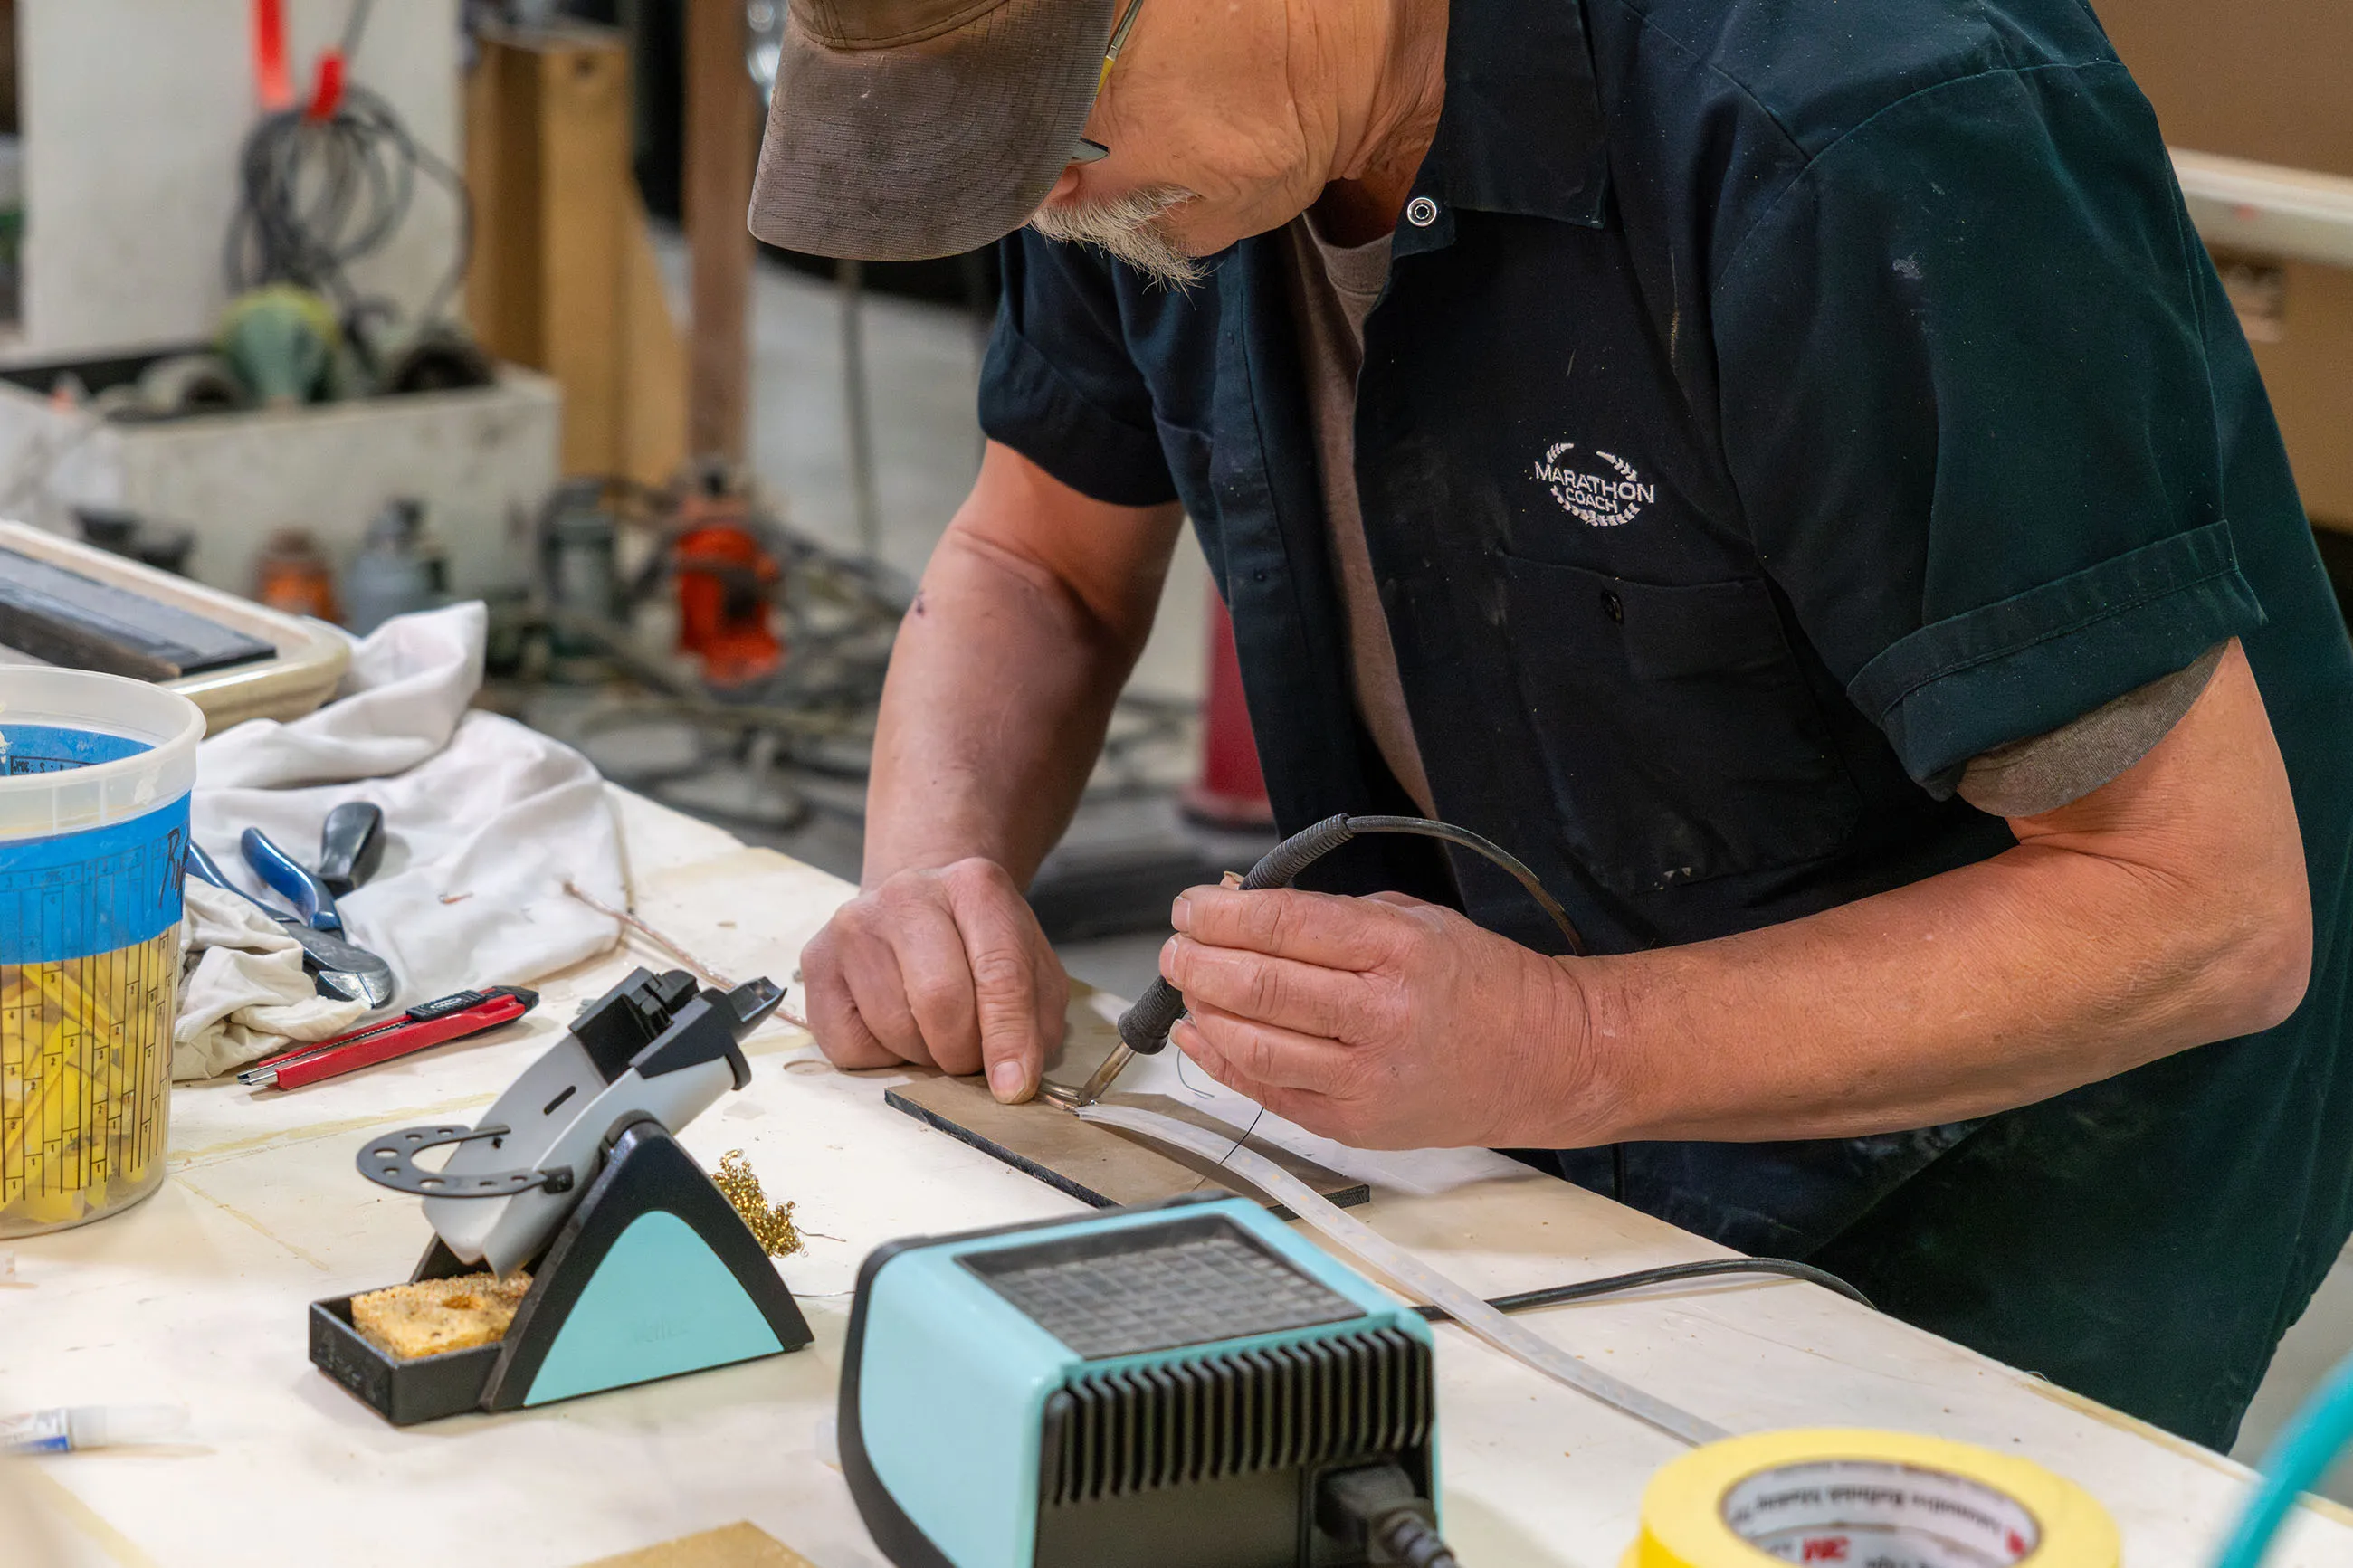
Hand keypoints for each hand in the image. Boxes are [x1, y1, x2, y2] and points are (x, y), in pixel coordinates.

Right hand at [802, 858, 1067, 1101]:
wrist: (917, 908)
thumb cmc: (976, 944)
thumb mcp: (1028, 967)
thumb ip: (1034, 1019)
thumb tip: (1013, 1079)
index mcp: (975, 886)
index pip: (999, 973)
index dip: (1009, 1038)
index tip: (1014, 1086)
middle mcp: (908, 895)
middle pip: (940, 1000)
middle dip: (962, 1052)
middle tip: (970, 1059)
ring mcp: (855, 925)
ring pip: (894, 1027)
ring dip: (924, 1056)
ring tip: (934, 1034)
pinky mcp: (817, 959)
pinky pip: (848, 1043)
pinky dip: (881, 1057)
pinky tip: (895, 1027)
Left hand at [1160, 886, 1595, 1148]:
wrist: (1543, 1059)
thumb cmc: (1480, 984)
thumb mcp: (1415, 920)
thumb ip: (1330, 914)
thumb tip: (1245, 906)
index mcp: (1399, 950)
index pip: (1286, 924)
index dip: (1223, 914)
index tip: (1192, 906)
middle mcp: (1382, 1016)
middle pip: (1260, 986)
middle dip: (1199, 962)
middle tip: (1175, 947)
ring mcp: (1366, 1079)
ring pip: (1254, 1046)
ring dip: (1202, 1012)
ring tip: (1184, 986)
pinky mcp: (1355, 1124)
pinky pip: (1269, 1092)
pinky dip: (1222, 1063)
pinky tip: (1199, 1037)